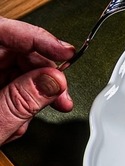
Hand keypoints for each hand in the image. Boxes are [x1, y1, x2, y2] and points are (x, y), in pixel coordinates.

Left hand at [0, 17, 74, 144]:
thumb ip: (23, 99)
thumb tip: (53, 80)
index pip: (3, 33)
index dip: (39, 40)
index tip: (65, 54)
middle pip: (13, 52)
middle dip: (43, 71)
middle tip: (61, 91)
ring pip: (13, 71)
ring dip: (34, 93)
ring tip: (44, 111)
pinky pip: (6, 87)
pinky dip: (19, 104)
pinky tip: (20, 120)